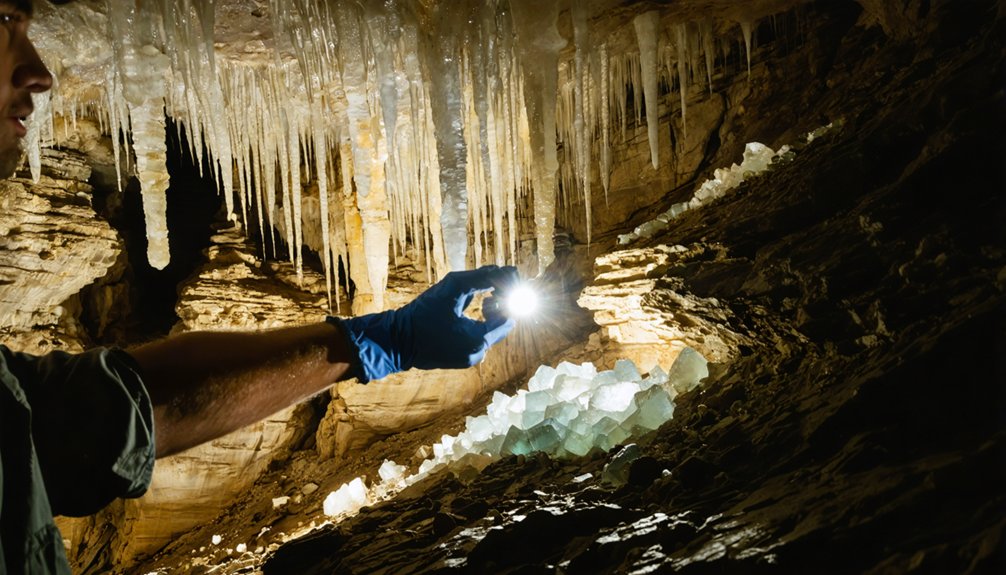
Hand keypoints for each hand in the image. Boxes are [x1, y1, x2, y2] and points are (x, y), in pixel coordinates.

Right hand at [330, 265, 518, 381]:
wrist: (396, 342)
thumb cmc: (421, 313)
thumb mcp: (452, 288)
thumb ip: (480, 278)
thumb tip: (502, 274)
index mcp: (479, 339)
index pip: (508, 317)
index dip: (505, 299)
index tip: (493, 288)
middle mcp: (477, 354)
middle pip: (501, 327)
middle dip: (497, 308)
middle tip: (488, 294)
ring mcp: (469, 360)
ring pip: (490, 334)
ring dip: (487, 317)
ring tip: (475, 304)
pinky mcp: (460, 361)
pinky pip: (477, 342)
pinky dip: (476, 328)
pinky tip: (462, 318)